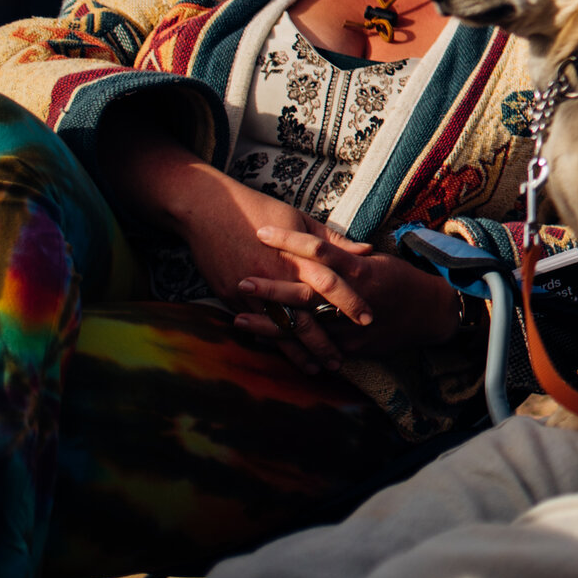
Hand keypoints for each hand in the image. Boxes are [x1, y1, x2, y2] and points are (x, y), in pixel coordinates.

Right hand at [166, 171, 353, 374]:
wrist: (208, 209)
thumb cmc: (258, 209)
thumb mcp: (299, 220)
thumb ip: (332, 241)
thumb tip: (367, 250)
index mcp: (297, 256)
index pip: (331, 284)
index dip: (350, 302)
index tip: (368, 319)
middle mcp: (276, 277)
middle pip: (306, 315)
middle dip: (325, 341)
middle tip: (341, 360)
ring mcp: (252, 289)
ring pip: (281, 328)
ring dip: (300, 351)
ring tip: (317, 367)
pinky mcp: (231, 296)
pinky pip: (256, 325)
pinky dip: (272, 343)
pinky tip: (284, 356)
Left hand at [232, 226, 465, 369]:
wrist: (430, 314)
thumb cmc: (400, 280)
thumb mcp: (375, 260)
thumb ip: (345, 253)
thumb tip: (316, 239)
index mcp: (359, 270)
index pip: (319, 249)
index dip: (289, 240)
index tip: (262, 231)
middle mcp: (353, 299)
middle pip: (306, 292)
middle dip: (271, 287)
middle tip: (241, 279)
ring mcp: (350, 327)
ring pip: (305, 326)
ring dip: (269, 323)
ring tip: (238, 317)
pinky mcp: (350, 348)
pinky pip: (315, 348)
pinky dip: (288, 346)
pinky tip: (264, 343)